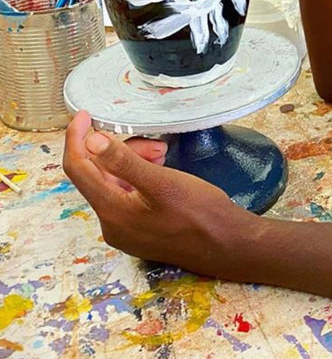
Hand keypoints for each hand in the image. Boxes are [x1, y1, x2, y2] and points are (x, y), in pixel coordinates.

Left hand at [62, 111, 253, 276]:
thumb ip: (125, 161)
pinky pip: (127, 196)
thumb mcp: (163, 182)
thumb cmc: (199, 213)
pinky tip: (161, 170)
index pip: (78, 168)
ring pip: (116, 183)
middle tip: (154, 142)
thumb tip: (92, 140)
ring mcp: (125, 229)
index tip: (85, 116)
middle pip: (99, 175)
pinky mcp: (139, 230)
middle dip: (121, 150)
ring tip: (163, 155)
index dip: (77, 138)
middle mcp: (111, 223)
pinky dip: (139, 177)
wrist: (225, 244)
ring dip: (133, 162)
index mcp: (112, 211)